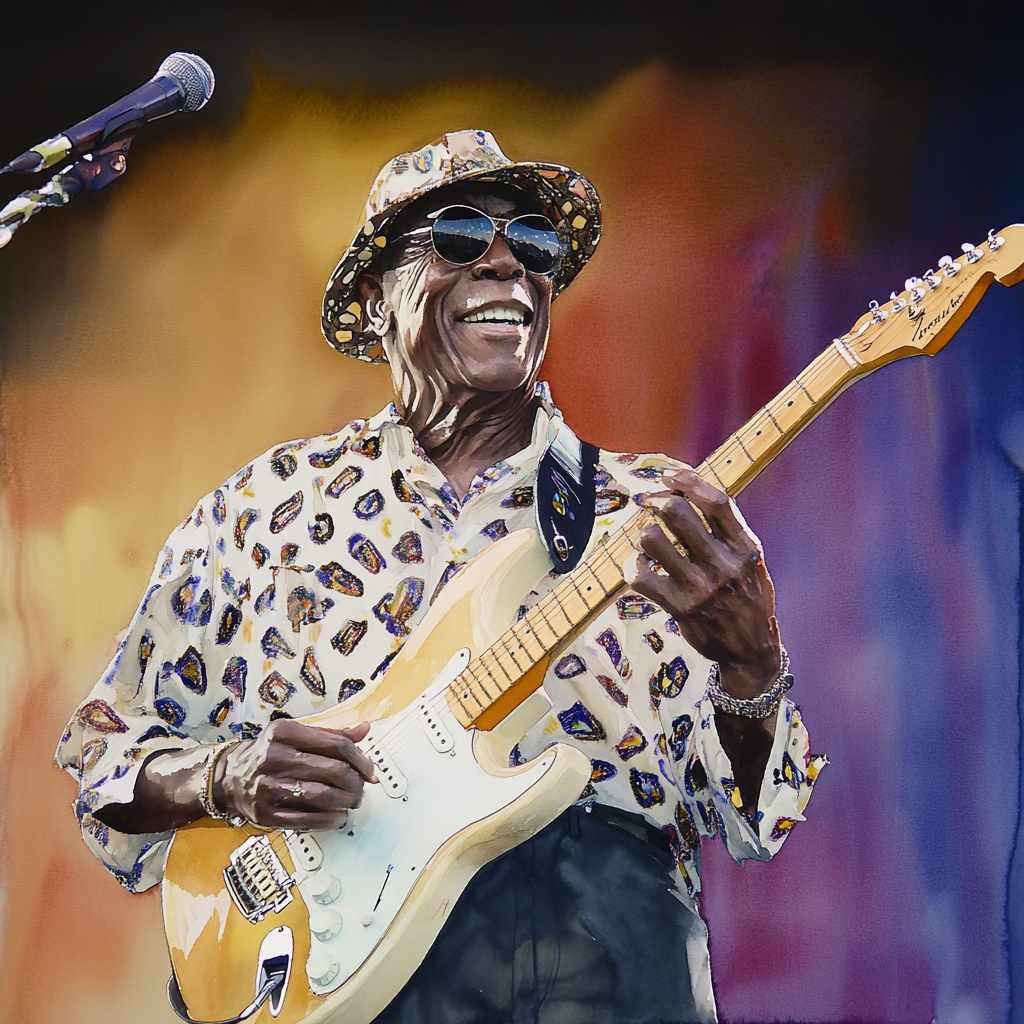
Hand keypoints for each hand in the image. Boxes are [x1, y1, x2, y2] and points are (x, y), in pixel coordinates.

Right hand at [215, 719, 375, 829]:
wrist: (230, 777)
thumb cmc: (271, 753)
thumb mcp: (297, 735)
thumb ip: (331, 734)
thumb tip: (364, 730)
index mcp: (284, 731)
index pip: (335, 743)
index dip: (359, 758)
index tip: (369, 768)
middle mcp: (273, 757)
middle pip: (332, 770)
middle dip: (355, 782)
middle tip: (362, 787)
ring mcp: (268, 787)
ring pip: (322, 795)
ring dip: (345, 801)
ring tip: (352, 801)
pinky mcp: (265, 813)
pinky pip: (306, 820)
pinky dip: (329, 820)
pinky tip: (338, 817)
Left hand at [632, 466, 780, 697]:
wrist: (752, 652)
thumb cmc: (748, 600)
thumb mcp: (752, 562)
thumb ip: (729, 532)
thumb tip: (692, 495)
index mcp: (746, 548)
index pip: (717, 501)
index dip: (688, 481)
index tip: (669, 476)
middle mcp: (725, 564)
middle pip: (679, 513)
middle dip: (656, 501)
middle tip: (648, 503)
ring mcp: (701, 587)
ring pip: (653, 540)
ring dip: (643, 533)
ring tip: (647, 540)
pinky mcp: (680, 608)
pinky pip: (641, 577)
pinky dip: (632, 566)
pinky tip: (637, 566)